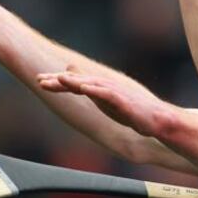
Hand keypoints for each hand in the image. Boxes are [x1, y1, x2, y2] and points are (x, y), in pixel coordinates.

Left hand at [37, 68, 173, 137]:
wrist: (157, 120)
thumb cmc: (132, 111)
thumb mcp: (107, 102)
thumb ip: (92, 92)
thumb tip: (78, 85)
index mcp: (98, 89)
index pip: (74, 83)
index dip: (57, 82)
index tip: (40, 81)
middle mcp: (105, 86)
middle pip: (79, 82)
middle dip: (59, 80)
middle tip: (40, 80)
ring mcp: (115, 92)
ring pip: (91, 84)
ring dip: (75, 81)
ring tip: (60, 78)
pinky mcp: (124, 100)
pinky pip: (107, 94)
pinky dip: (95, 90)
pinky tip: (84, 88)